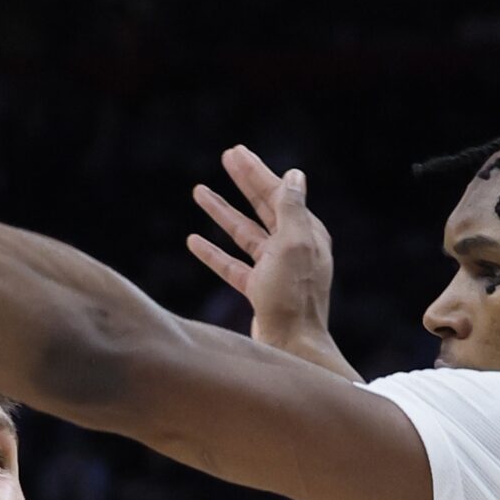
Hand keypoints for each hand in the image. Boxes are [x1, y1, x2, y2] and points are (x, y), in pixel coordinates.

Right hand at [188, 146, 338, 357]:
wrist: (290, 346)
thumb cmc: (293, 296)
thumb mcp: (295, 244)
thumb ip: (292, 208)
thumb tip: (294, 174)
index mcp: (305, 234)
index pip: (278, 194)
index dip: (256, 172)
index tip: (237, 153)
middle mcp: (292, 248)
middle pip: (262, 207)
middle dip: (243, 182)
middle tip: (226, 157)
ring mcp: (274, 269)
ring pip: (243, 233)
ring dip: (222, 213)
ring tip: (199, 191)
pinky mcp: (258, 290)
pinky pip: (231, 265)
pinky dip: (213, 252)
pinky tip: (194, 240)